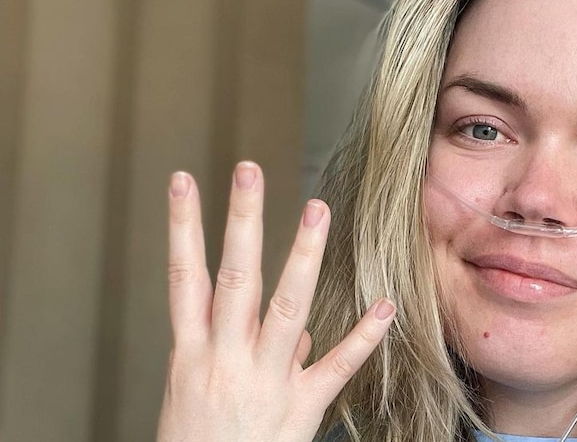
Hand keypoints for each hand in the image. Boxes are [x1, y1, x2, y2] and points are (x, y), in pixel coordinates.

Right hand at [157, 162, 395, 441]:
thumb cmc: (199, 441)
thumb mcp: (197, 391)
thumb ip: (241, 346)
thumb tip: (299, 325)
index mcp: (192, 353)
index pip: (183, 277)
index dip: (182, 227)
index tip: (183, 179)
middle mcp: (225, 359)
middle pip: (234, 279)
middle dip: (241, 222)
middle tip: (249, 169)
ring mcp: (264, 382)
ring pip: (286, 308)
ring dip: (302, 256)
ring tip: (316, 208)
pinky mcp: (300, 408)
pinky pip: (336, 366)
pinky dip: (363, 334)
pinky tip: (385, 303)